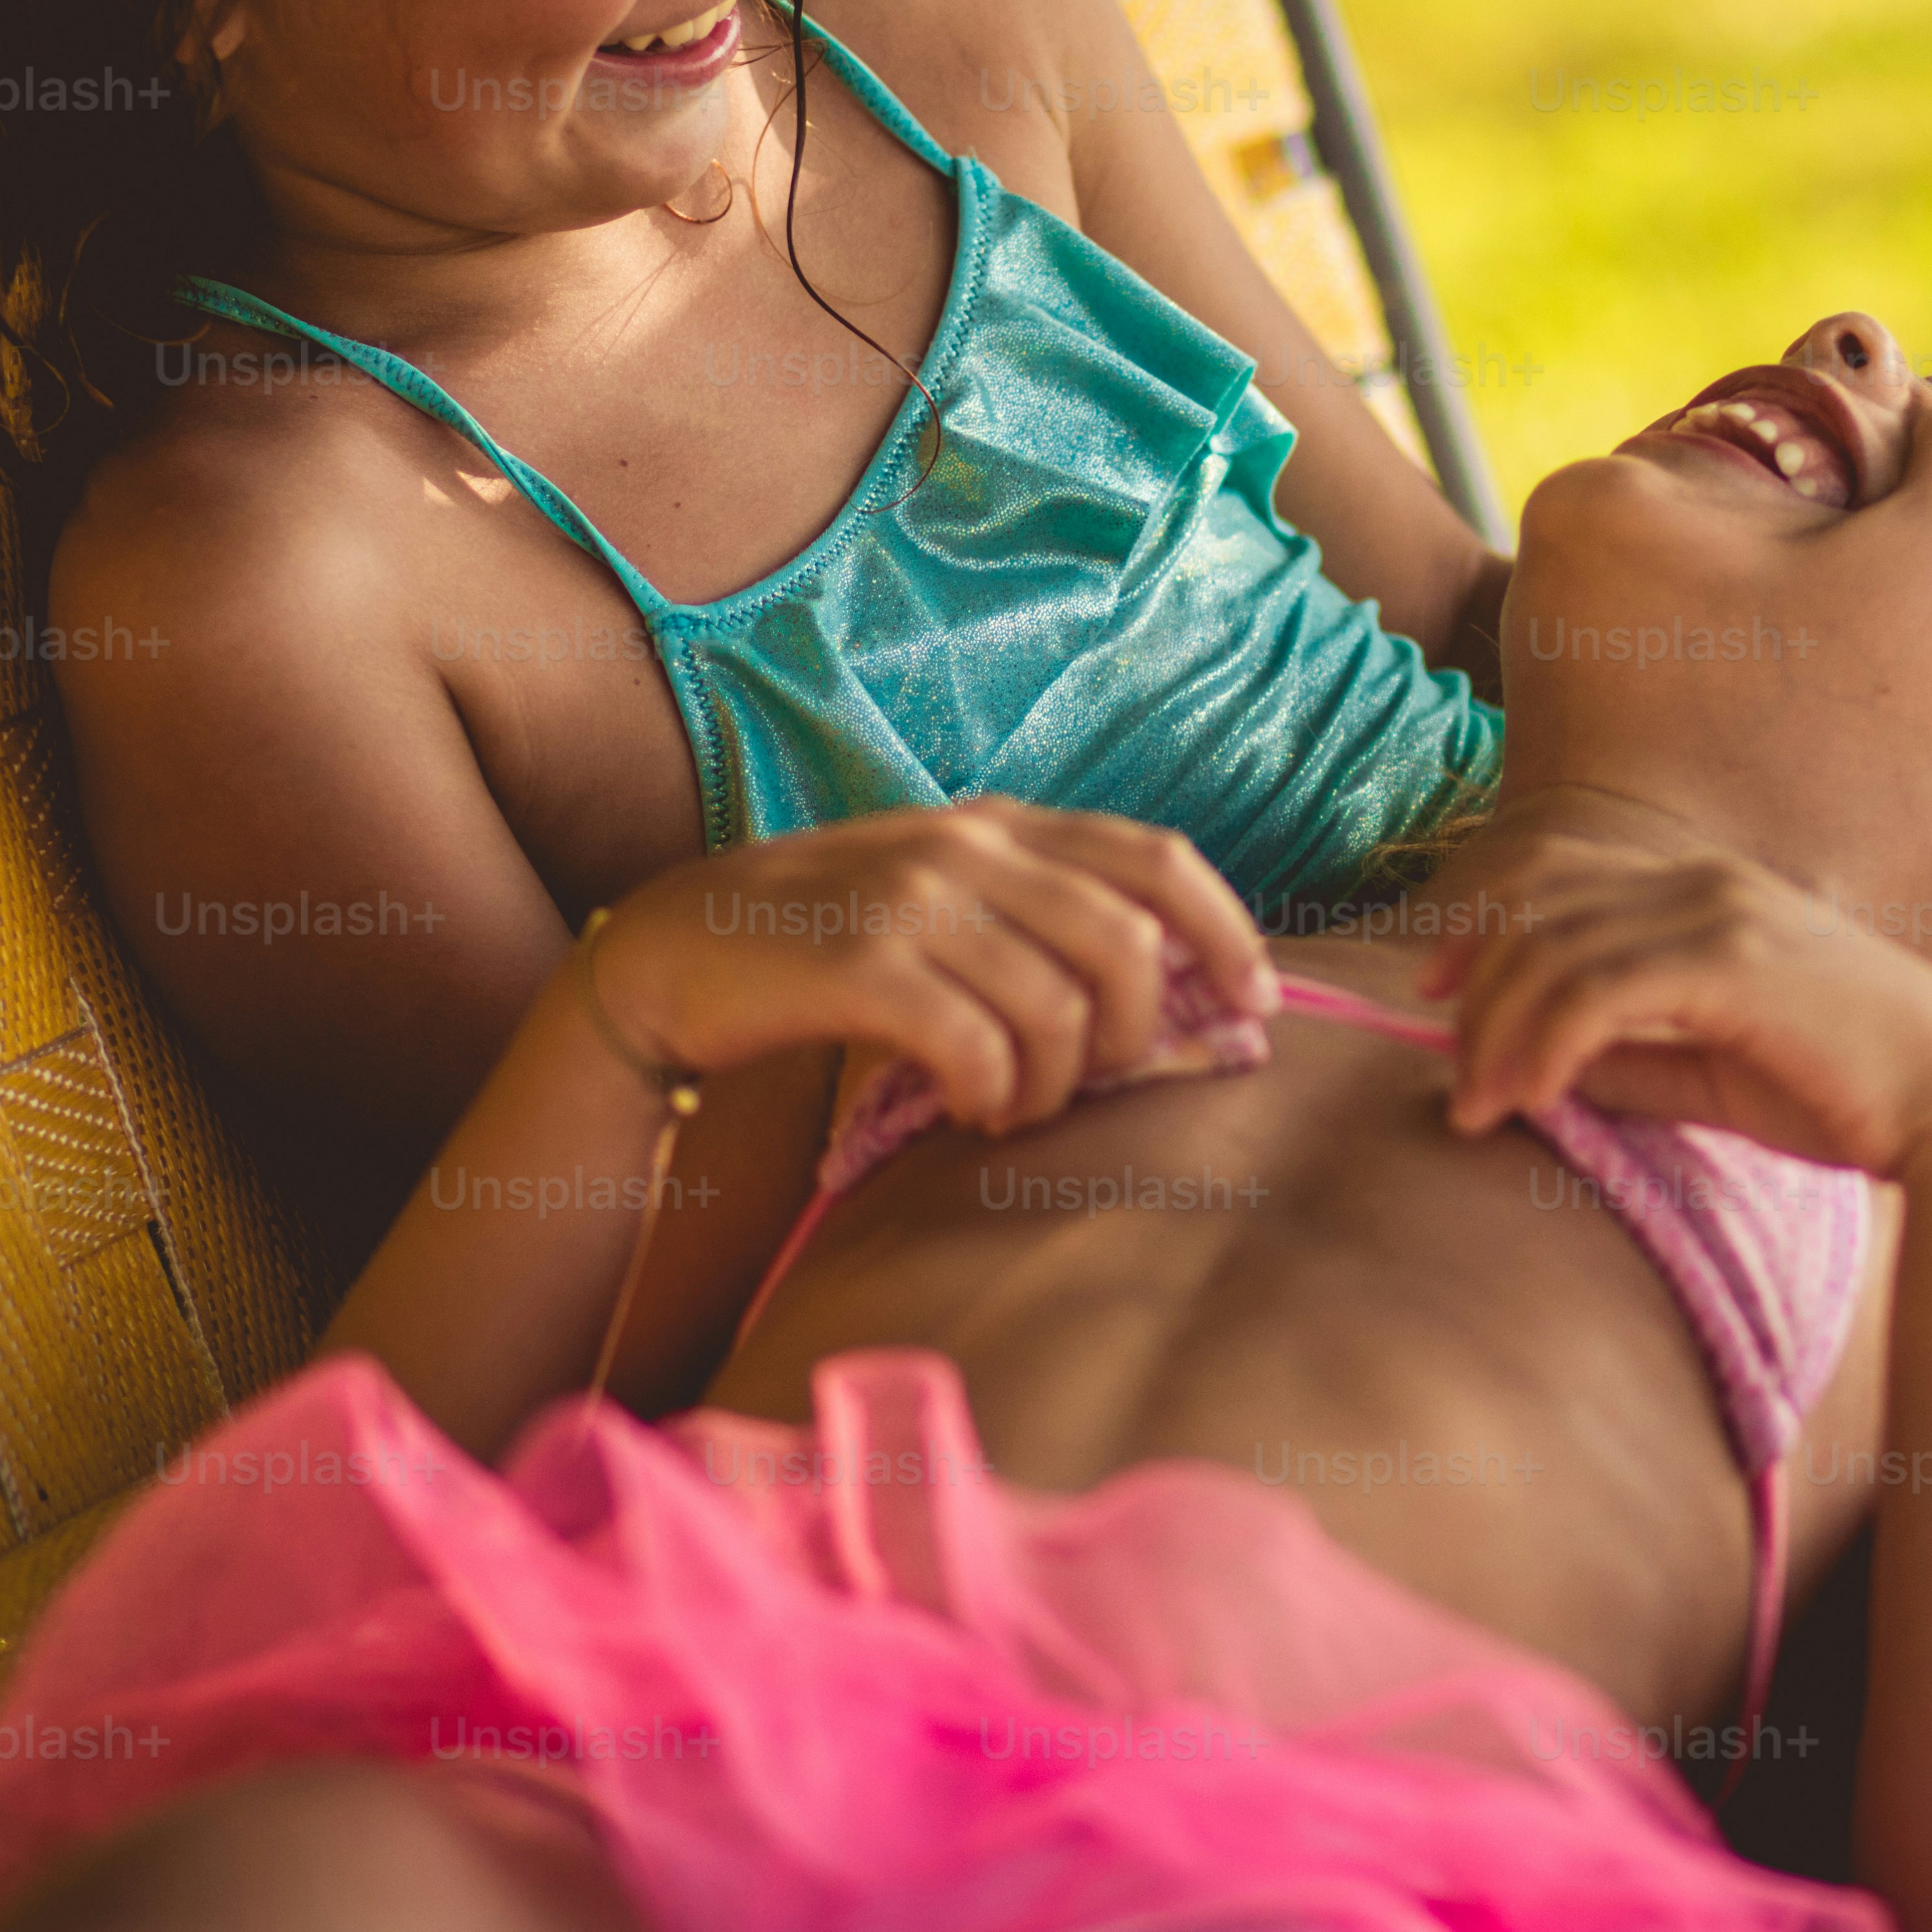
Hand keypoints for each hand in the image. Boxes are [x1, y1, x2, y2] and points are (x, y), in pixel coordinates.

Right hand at [586, 803, 1273, 1131]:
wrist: (677, 952)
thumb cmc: (830, 942)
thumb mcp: (945, 901)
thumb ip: (1042, 921)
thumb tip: (1171, 994)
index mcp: (1004, 823)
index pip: (1159, 859)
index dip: (1227, 932)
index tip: (1254, 1003)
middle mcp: (970, 845)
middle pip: (1127, 943)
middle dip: (1136, 1036)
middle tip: (1093, 1084)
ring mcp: (915, 898)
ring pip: (1058, 1007)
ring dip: (1055, 1084)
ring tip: (1015, 1108)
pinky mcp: (860, 962)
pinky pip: (976, 1043)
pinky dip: (991, 1092)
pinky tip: (968, 1107)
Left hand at [1414, 836, 1931, 1181]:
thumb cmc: (1846, 1094)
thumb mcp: (1712, 1071)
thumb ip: (1628, 1058)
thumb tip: (1529, 1073)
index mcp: (1704, 891)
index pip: (1557, 875)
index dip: (1480, 921)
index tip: (1434, 990)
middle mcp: (1703, 882)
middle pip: (1536, 910)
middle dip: (1473, 996)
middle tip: (1457, 1085)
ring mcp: (1717, 913)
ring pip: (1551, 949)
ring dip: (1495, 1032)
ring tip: (1480, 1107)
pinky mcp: (1730, 961)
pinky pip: (1594, 990)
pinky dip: (1544, 1042)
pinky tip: (1530, 1097)